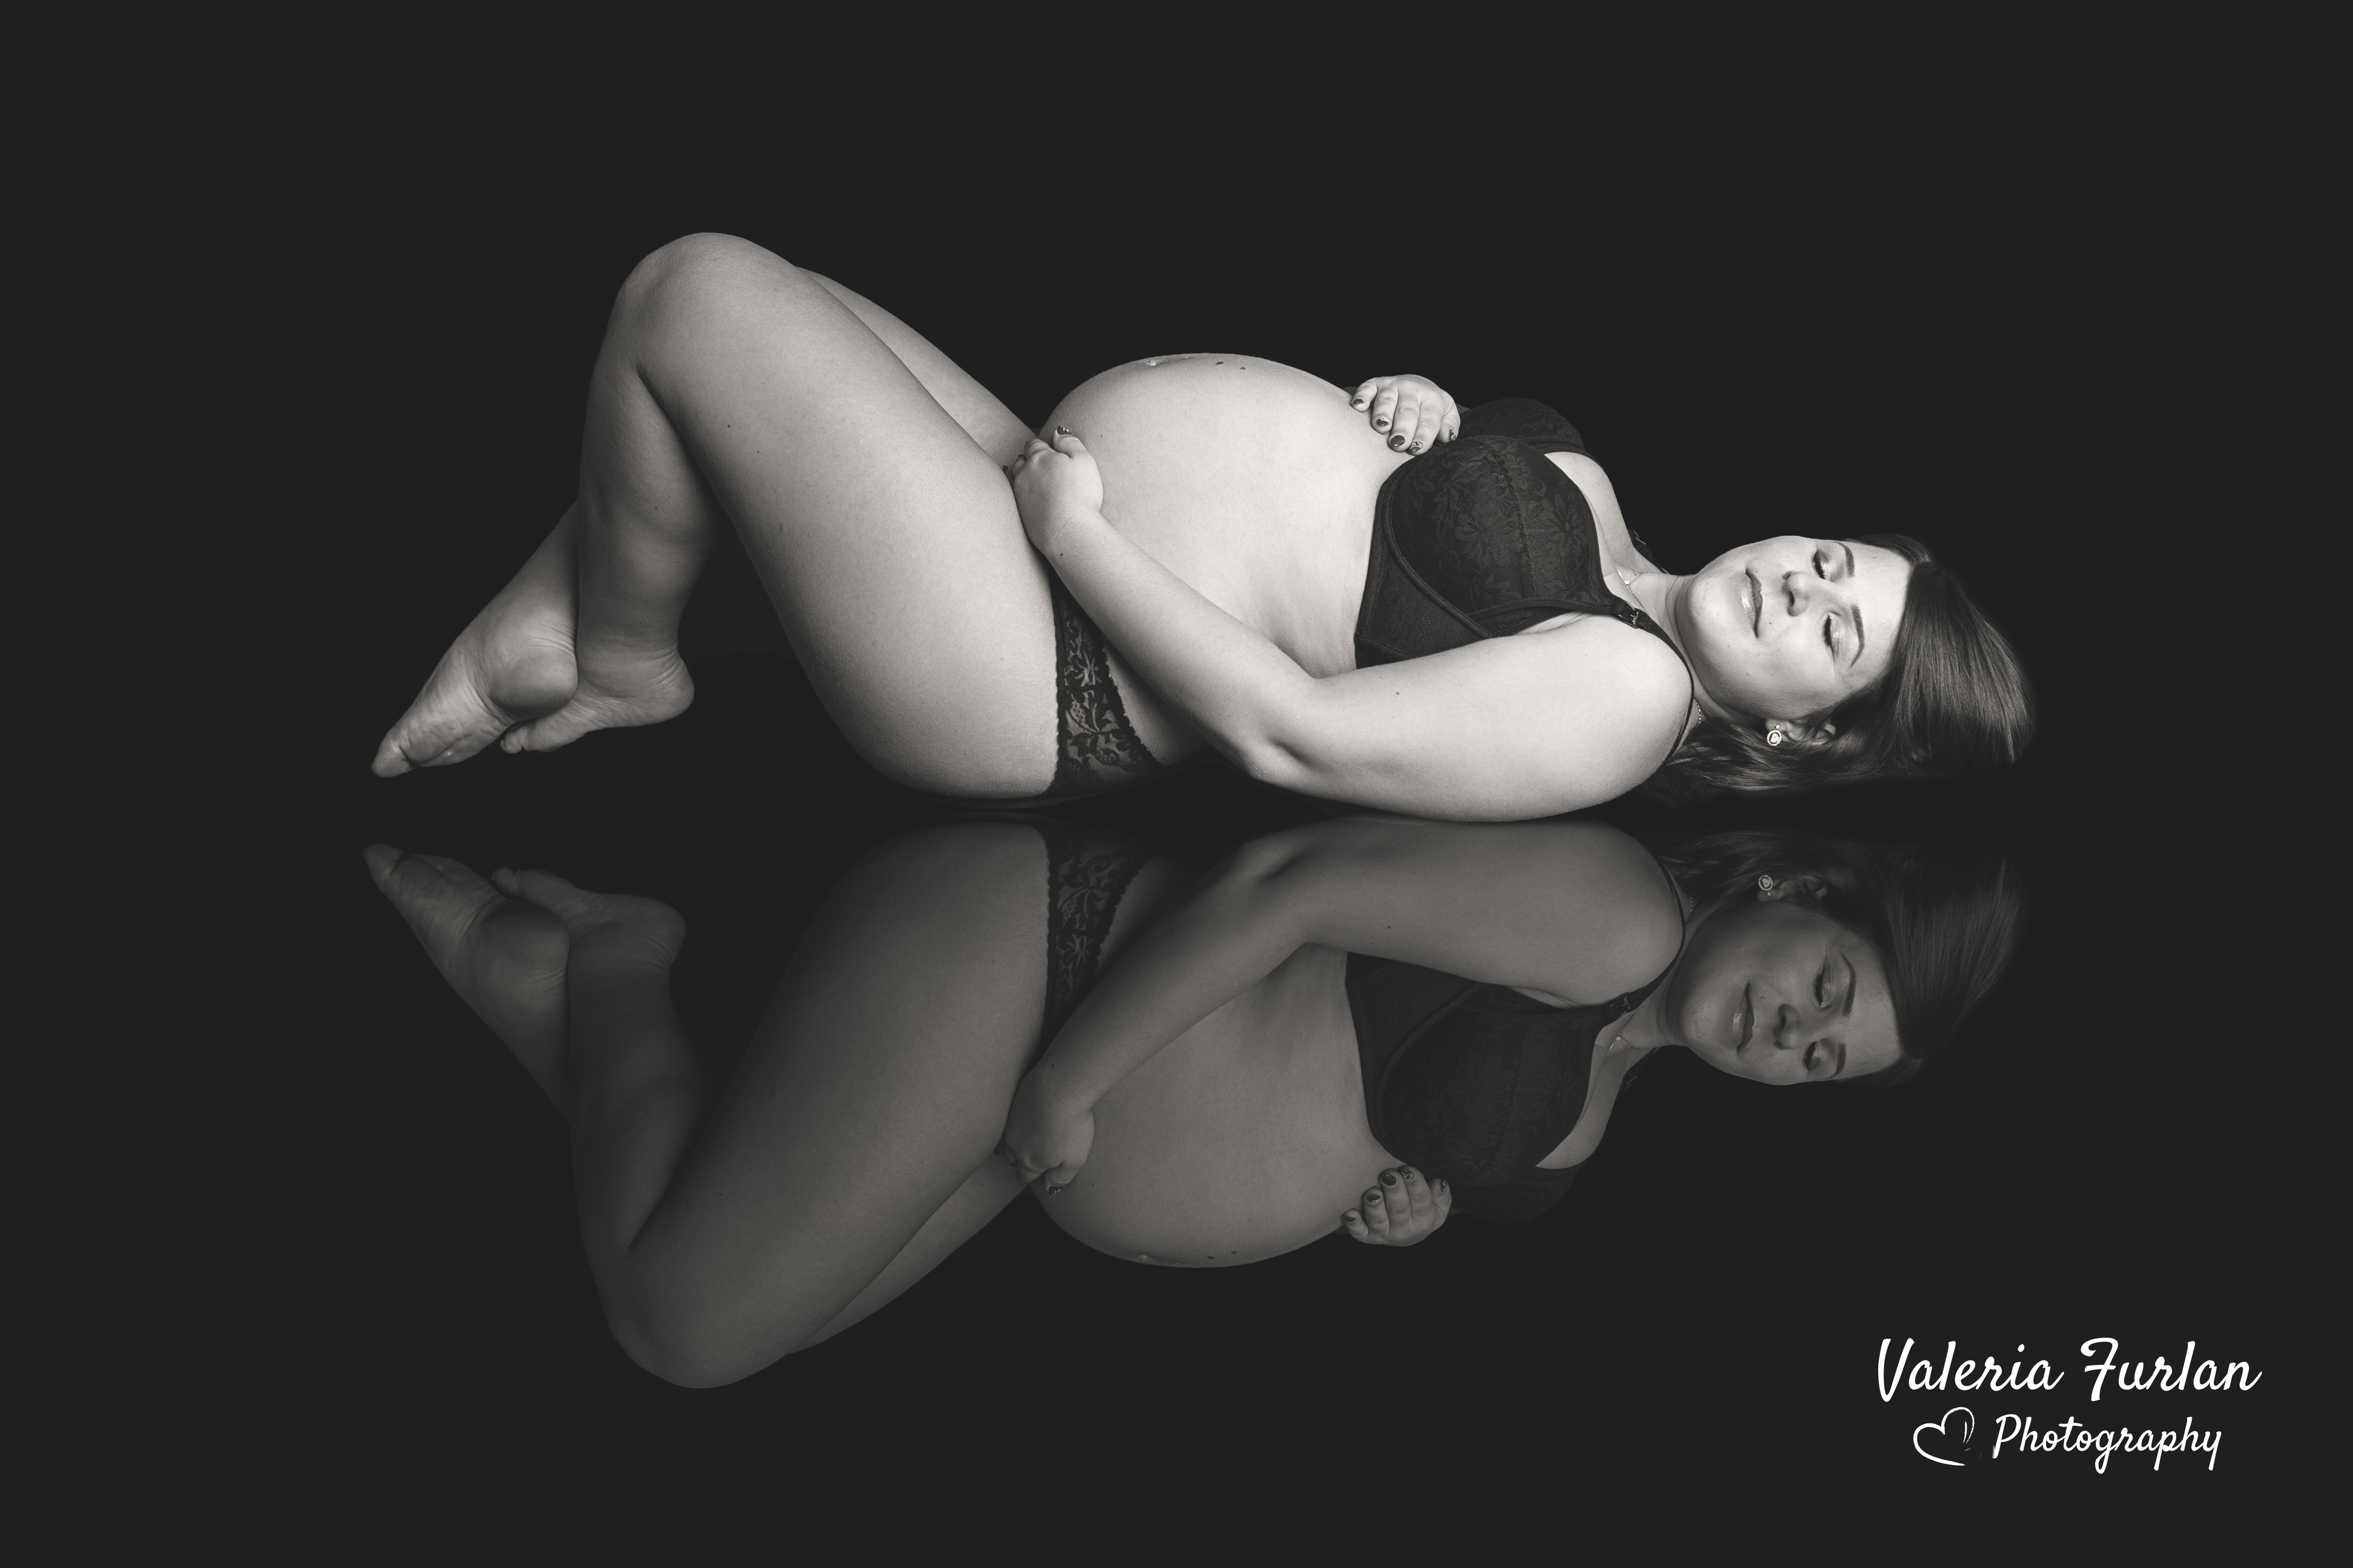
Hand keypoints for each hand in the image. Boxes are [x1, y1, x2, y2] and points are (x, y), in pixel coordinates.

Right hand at [998, 1067, 1095, 1195]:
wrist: (1059, 1087)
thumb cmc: (1071, 1125)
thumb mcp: (1074, 1159)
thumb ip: (1060, 1177)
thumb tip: (1049, 1189)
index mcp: (1031, 1161)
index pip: (1025, 1175)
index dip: (1031, 1176)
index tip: (1037, 1174)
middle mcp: (1015, 1145)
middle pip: (1013, 1158)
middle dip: (1019, 1161)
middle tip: (1027, 1159)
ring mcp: (1012, 1123)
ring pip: (1006, 1140)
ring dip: (1013, 1144)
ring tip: (1018, 1144)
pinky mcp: (1014, 1104)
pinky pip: (1008, 1120)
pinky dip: (1012, 1124)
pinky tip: (1016, 1121)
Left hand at [1004, 428, 1103, 551]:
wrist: (1067, 531)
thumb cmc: (1080, 494)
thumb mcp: (1084, 461)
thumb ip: (1070, 442)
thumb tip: (1058, 431)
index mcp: (1039, 457)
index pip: (1034, 444)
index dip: (1040, 445)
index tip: (1047, 448)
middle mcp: (1024, 472)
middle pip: (1021, 460)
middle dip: (1028, 458)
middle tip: (1037, 461)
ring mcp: (1019, 494)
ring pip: (1014, 477)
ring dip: (1018, 473)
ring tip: (1023, 472)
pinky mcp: (1019, 513)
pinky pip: (1012, 496)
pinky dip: (1015, 491)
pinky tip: (1017, 491)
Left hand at [1341, 1165, 1450, 1244]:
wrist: (1407, 1235)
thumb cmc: (1421, 1211)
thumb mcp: (1438, 1206)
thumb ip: (1441, 1194)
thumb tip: (1439, 1181)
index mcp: (1424, 1220)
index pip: (1421, 1200)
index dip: (1415, 1184)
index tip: (1408, 1168)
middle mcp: (1404, 1230)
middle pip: (1399, 1210)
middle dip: (1394, 1191)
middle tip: (1388, 1175)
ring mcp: (1384, 1234)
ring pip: (1378, 1220)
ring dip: (1374, 1206)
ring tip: (1372, 1192)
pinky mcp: (1367, 1237)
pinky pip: (1359, 1232)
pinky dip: (1353, 1224)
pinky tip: (1349, 1213)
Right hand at [1349, 376, 1460, 454]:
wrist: (1416, 385)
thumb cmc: (1429, 408)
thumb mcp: (1446, 414)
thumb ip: (1449, 425)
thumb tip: (1448, 437)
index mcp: (1432, 398)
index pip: (1429, 419)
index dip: (1423, 435)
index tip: (1417, 449)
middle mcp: (1412, 389)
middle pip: (1407, 411)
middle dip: (1403, 427)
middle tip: (1398, 444)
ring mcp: (1392, 386)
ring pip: (1387, 400)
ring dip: (1383, 413)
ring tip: (1381, 427)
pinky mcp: (1375, 384)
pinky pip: (1367, 388)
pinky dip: (1362, 396)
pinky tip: (1358, 406)